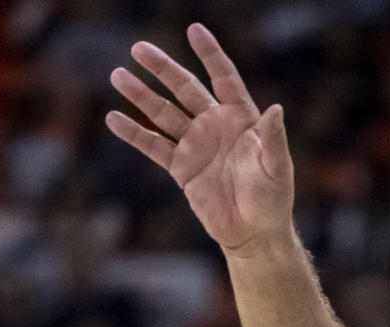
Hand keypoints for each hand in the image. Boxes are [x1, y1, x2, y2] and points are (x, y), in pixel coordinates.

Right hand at [106, 24, 293, 253]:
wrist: (254, 233)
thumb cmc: (272, 200)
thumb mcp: (277, 168)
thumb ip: (274, 139)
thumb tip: (276, 109)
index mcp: (242, 120)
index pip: (224, 78)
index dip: (210, 54)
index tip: (194, 30)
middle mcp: (216, 126)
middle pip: (185, 89)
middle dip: (163, 69)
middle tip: (138, 48)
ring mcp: (196, 145)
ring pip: (164, 113)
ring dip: (141, 95)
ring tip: (118, 75)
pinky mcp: (181, 168)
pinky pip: (154, 146)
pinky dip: (134, 134)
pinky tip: (113, 118)